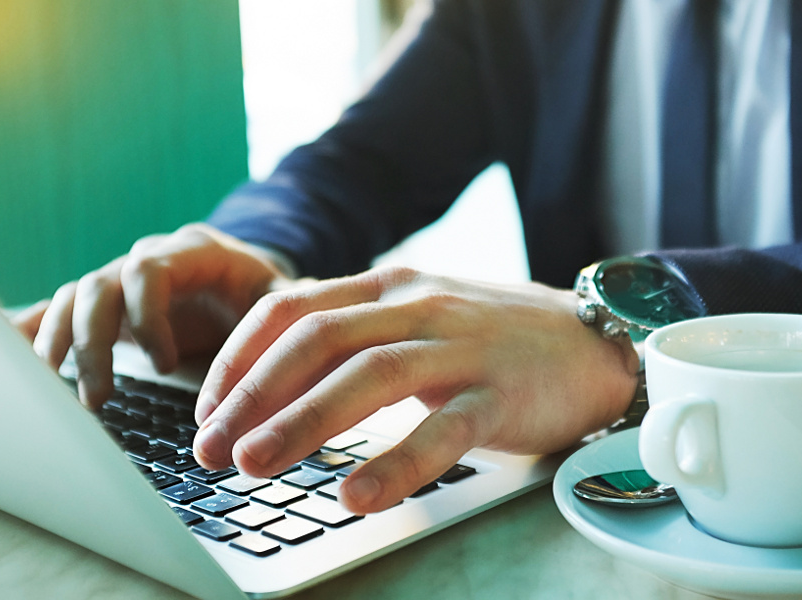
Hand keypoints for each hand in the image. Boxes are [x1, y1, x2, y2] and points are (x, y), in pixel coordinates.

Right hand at [12, 223, 291, 407]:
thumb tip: (309, 336)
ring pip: (71, 300)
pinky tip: (7, 361)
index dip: (148, 317)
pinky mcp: (100, 308)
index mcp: (191, 252)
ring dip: (61, 348)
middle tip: (98, 399)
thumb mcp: (282, 297)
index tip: (164, 364)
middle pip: (99, 288)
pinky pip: (54, 312)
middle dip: (93, 344)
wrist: (242, 282)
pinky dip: (29, 334)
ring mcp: (117, 281)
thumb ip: (289, 310)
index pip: (150, 271)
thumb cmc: (264, 293)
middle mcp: (145, 261)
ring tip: (62, 396)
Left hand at [191, 266, 639, 513]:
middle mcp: (418, 306)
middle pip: (316, 340)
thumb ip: (359, 335)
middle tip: (208, 449)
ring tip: (252, 466)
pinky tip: (356, 496)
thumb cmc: (496, 340)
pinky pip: (442, 429)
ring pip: (368, 375)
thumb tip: (277, 380)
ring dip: (300, 421)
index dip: (239, 358)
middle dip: (250, 395)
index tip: (207, 409)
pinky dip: (395, 463)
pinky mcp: (501, 392)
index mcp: (390, 287)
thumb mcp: (419, 319)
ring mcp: (461, 346)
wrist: (595, 342)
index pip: (293, 308)